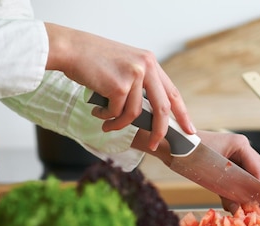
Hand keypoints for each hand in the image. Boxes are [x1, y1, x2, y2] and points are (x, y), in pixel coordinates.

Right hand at [44, 23, 192, 150]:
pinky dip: (107, 117)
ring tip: (107, 124)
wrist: (70, 48)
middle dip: (159, 130)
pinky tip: (98, 112)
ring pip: (135, 113)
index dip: (182, 114)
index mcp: (150, 63)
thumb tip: (150, 114)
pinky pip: (117, 112)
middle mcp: (146, 67)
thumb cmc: (93, 61)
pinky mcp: (119, 85)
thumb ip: (140, 84)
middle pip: (162, 108)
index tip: (189, 130)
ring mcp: (134, 75)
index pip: (172, 93)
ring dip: (120, 124)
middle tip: (154, 143)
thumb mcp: (125, 66)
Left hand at [197, 130, 259, 211]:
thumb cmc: (189, 153)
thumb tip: (238, 210)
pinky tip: (239, 197)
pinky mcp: (232, 158)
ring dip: (252, 188)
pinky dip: (243, 186)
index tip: (258, 203)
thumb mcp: (210, 176)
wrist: (175, 144)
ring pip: (255, 173)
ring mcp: (238, 152)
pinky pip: (244, 174)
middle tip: (255, 206)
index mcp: (240, 145)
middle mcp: (243, 147)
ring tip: (247, 203)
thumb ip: (226, 194)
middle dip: (259, 190)